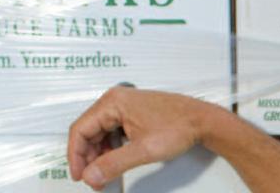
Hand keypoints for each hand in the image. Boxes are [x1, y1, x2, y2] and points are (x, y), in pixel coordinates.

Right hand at [68, 86, 216, 190]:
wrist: (203, 121)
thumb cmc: (180, 126)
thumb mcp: (143, 150)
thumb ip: (113, 164)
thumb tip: (91, 175)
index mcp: (114, 102)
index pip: (80, 130)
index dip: (76, 156)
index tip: (80, 175)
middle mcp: (117, 100)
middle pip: (89, 132)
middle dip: (89, 158)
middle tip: (93, 179)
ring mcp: (125, 106)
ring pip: (100, 133)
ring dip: (100, 155)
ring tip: (105, 174)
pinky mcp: (133, 113)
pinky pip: (113, 132)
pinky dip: (111, 149)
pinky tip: (116, 162)